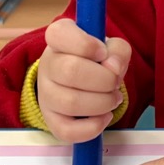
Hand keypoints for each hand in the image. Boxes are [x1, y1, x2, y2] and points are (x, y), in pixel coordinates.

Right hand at [36, 17, 130, 143]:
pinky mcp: (51, 120)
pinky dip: (93, 127)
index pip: (59, 33)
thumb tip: (113, 68)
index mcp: (58, 38)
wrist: (83, 82)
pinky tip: (105, 117)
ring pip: (70, 102)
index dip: (86, 45)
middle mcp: (47, 64)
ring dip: (102, 103)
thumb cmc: (97, 60)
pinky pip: (67, 130)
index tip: (102, 52)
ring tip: (113, 99)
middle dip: (104, 80)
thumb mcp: (112, 48)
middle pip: (70, 71)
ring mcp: (45, 94)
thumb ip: (118, 51)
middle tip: (115, 82)